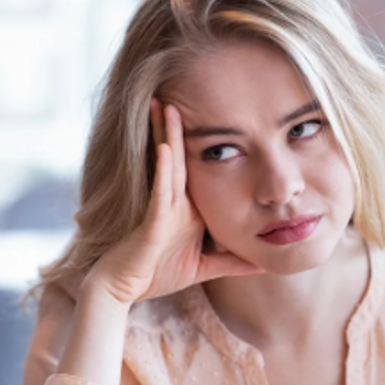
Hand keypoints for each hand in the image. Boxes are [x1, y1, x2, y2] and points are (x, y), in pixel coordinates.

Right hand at [85, 99, 262, 304]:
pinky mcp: (151, 222)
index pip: (196, 169)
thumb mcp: (203, 268)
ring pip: (167, 166)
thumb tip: (262, 262)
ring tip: (168, 106)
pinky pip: (158, 193)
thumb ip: (232, 263)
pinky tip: (164, 148)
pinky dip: (161, 170)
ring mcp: (160, 209)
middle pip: (179, 158)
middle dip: (178, 127)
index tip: (214, 114)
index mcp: (185, 208)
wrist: (122, 292)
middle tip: (180, 92)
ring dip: (168, 135)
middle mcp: (172, 202)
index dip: (201, 142)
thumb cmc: (155, 275)